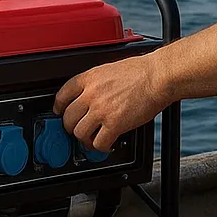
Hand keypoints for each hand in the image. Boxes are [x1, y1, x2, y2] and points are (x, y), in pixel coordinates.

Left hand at [53, 54, 168, 151]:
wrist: (157, 77)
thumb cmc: (141, 71)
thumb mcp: (110, 69)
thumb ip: (96, 83)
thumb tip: (90, 96)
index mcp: (89, 78)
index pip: (63, 94)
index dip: (59, 107)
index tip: (60, 112)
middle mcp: (91, 94)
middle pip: (68, 117)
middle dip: (72, 127)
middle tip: (79, 130)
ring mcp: (101, 110)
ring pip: (80, 133)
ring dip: (85, 140)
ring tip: (93, 140)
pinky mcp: (114, 124)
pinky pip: (99, 143)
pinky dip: (101, 147)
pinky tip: (107, 144)